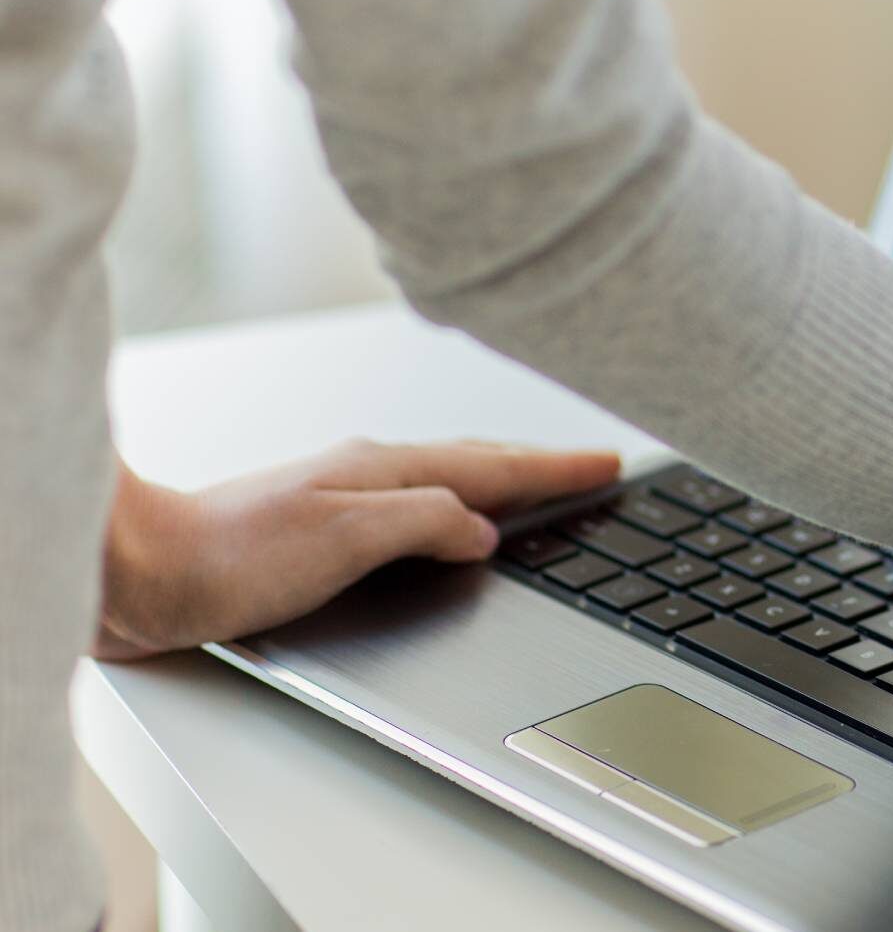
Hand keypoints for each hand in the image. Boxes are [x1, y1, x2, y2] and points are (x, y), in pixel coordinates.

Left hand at [94, 438, 620, 658]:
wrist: (142, 572)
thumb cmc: (230, 557)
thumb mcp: (349, 537)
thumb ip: (426, 523)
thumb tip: (481, 529)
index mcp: (386, 469)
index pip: (495, 468)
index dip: (557, 469)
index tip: (608, 463)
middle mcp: (369, 474)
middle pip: (478, 461)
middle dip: (541, 463)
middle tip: (591, 465)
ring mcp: (346, 496)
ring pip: (449, 480)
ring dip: (502, 478)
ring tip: (541, 483)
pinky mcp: (324, 528)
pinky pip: (419, 504)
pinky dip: (458, 502)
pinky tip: (453, 521)